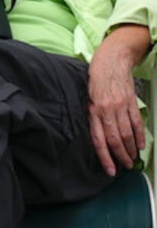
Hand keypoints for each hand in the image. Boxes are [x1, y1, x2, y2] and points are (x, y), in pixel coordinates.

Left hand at [87, 24, 149, 175]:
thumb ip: (91, 113)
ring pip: (127, 133)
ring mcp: (121, 106)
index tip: (109, 170)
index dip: (104, 156)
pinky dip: (140, 136)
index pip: (99, 139)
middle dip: (120, 156)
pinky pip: (136, 122)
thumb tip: (93, 132)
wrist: (112, 58)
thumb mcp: (86, 95)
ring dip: (131, 149)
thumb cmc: (95, 76)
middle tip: (125, 168)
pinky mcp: (131, 101)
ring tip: (132, 160)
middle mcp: (107, 110)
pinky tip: (140, 145)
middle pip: (115, 139)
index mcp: (93, 110)